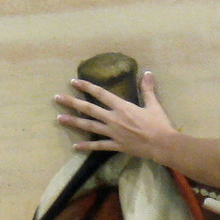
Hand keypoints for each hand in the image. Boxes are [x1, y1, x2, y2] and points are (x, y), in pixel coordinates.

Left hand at [54, 71, 175, 159]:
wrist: (162, 144)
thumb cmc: (159, 123)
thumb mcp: (154, 104)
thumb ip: (147, 89)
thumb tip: (147, 72)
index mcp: (122, 107)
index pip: (100, 94)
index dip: (86, 87)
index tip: (73, 82)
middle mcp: (113, 119)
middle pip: (89, 109)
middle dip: (72, 103)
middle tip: (57, 98)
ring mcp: (113, 133)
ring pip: (89, 126)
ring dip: (73, 122)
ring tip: (59, 118)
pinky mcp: (116, 145)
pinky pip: (98, 146)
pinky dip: (86, 146)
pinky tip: (75, 146)